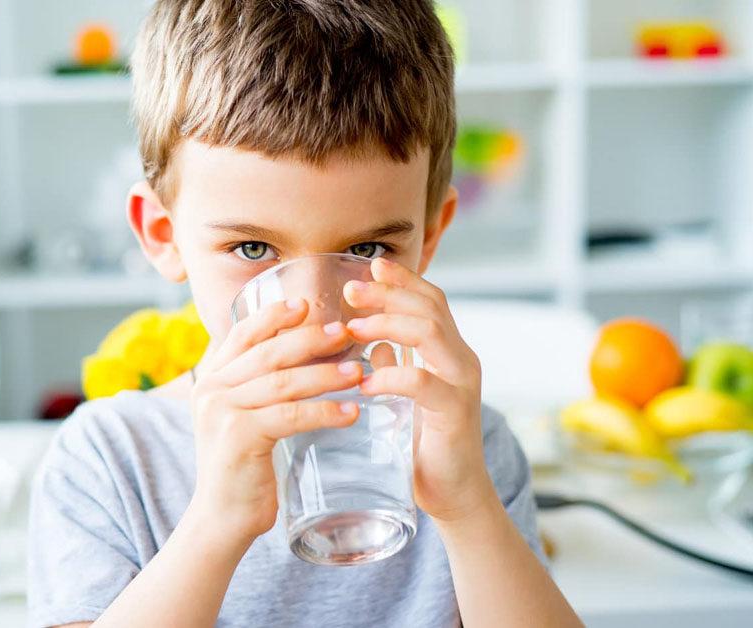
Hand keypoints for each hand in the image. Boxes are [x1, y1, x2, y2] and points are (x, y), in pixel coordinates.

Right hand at [187, 299, 364, 542]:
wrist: (221, 518)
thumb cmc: (244, 468)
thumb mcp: (246, 418)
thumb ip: (263, 388)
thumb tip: (311, 357)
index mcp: (212, 379)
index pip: (242, 334)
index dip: (274, 316)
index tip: (306, 305)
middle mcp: (212, 389)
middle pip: (267, 352)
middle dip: (309, 339)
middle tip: (345, 333)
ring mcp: (222, 411)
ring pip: (282, 381)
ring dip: (324, 374)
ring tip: (358, 373)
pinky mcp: (238, 437)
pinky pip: (290, 415)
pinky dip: (324, 411)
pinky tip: (351, 412)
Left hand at [342, 257, 493, 522]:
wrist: (454, 494)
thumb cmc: (426, 445)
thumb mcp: (407, 397)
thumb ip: (397, 366)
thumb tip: (374, 344)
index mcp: (449, 352)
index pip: (430, 301)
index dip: (403, 281)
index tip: (370, 266)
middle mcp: (461, 360)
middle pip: (430, 308)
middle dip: (389, 293)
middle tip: (351, 290)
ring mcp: (462, 384)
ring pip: (430, 333)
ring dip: (388, 324)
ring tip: (353, 328)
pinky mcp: (455, 412)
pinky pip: (423, 383)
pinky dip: (391, 376)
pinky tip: (365, 382)